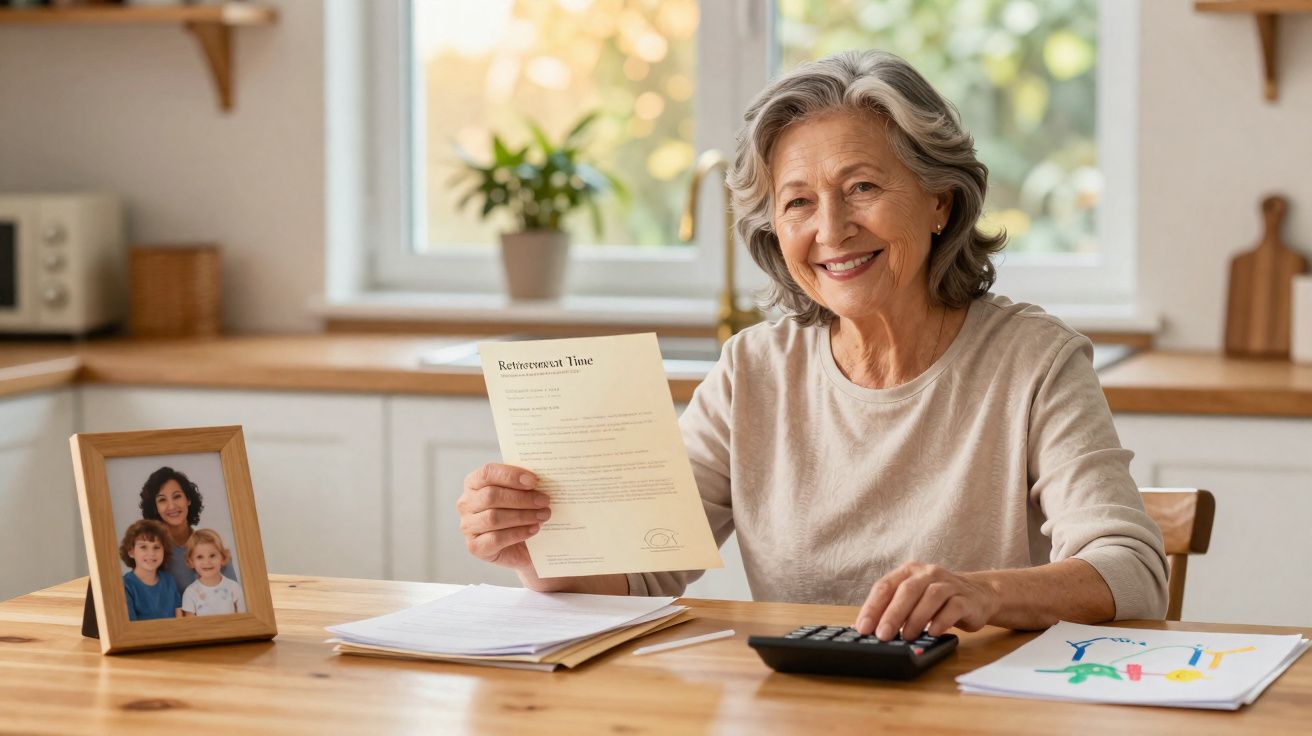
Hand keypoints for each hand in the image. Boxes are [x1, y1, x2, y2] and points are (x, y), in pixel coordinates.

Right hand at [457, 463, 550, 572]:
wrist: (522, 547)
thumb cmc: (519, 513)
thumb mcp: (520, 494)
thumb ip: (524, 484)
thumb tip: (540, 478)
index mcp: (474, 483)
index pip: (487, 473)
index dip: (511, 475)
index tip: (534, 481)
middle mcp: (466, 503)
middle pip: (491, 496)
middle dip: (522, 498)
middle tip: (544, 501)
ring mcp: (468, 526)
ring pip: (494, 517)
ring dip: (523, 516)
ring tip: (543, 515)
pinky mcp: (475, 547)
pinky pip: (496, 538)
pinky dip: (518, 533)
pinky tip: (534, 529)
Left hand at [854, 561, 998, 639]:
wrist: (979, 595)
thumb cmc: (937, 601)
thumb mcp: (913, 600)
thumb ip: (893, 610)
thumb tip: (868, 630)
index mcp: (908, 571)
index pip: (885, 586)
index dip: (872, 608)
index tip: (863, 628)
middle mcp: (928, 573)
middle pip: (907, 590)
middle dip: (892, 614)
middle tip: (882, 635)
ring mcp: (949, 584)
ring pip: (930, 597)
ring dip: (916, 619)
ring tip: (907, 637)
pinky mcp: (966, 599)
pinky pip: (953, 607)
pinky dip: (941, 621)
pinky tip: (932, 632)